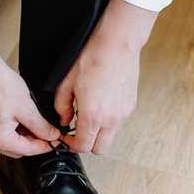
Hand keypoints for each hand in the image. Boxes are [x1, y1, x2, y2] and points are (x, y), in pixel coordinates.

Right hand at [0, 21, 60, 157]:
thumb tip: (51, 136)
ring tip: (31, 120)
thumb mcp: (27, 108)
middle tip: (46, 130)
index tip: (54, 141)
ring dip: (21, 134)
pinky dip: (10, 128)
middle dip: (32, 141)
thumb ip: (41, 127)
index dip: (45, 146)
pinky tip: (18, 116)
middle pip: (17, 149)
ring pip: (8, 141)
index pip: (27, 150)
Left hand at [55, 0, 157, 153]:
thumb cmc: (93, 59)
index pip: (83, 146)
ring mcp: (124, 113)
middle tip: (77, 132)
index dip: (71, 145)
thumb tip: (64, 119)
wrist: (118, 44)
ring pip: (110, 137)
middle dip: (86, 144)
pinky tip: (100, 107)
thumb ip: (62, 106)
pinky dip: (108, 122)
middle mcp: (112, 119)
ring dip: (98, 134)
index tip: (66, 137)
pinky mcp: (131, 106)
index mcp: (93, 115)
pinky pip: (118, 124)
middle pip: (99, 149)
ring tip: (88, 117)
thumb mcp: (66, 83)